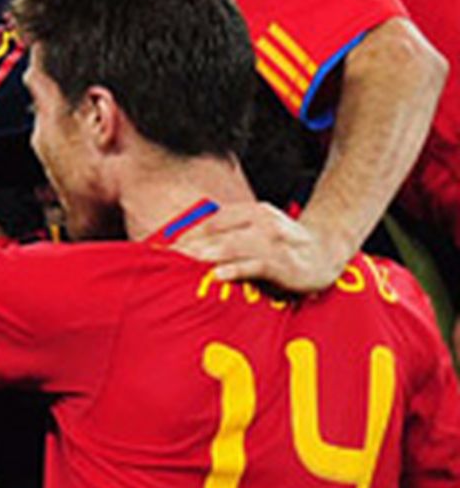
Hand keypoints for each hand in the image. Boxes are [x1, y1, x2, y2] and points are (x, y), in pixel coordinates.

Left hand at [174, 202, 348, 292]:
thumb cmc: (279, 248)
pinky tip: (218, 275)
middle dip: (190, 245)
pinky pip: (256, 264)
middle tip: (167, 257)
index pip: (211, 222)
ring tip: (187, 261)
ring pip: (234, 246)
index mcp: (250, 212)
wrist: (325, 253)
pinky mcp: (284, 262)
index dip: (186, 234)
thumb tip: (187, 250)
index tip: (162, 248)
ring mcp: (274, 241)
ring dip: (209, 253)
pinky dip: (236, 269)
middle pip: (218, 232)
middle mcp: (261, 221)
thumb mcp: (253, 235)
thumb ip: (225, 239)